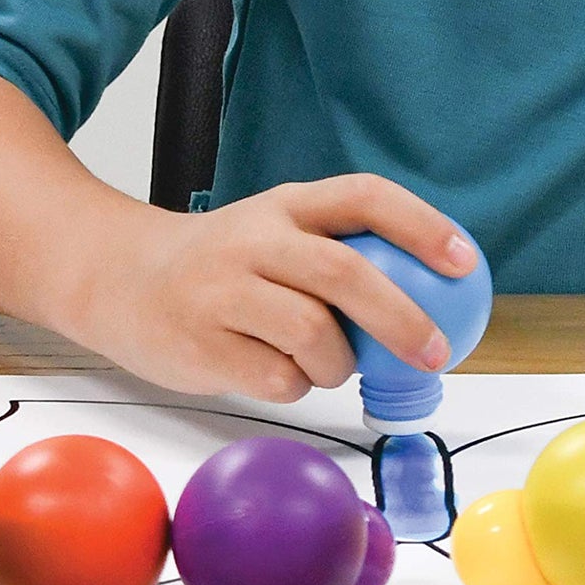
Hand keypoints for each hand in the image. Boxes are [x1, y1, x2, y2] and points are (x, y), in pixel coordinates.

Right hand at [69, 174, 477, 404]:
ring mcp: (223, 290)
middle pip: (345, 273)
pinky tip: (280, 373)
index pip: (365, 197)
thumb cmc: (224, 264)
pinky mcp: (200, 343)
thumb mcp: (277, 233)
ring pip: (313, 333)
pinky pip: (277, 378)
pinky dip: (296, 386)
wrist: (119, 278)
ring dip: (339, 363)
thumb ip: (339, 254)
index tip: (465, 262)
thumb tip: (436, 299)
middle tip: (435, 351)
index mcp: (286, 203)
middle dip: (402, 318)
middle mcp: (256, 238)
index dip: (422, 225)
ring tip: (329, 364)